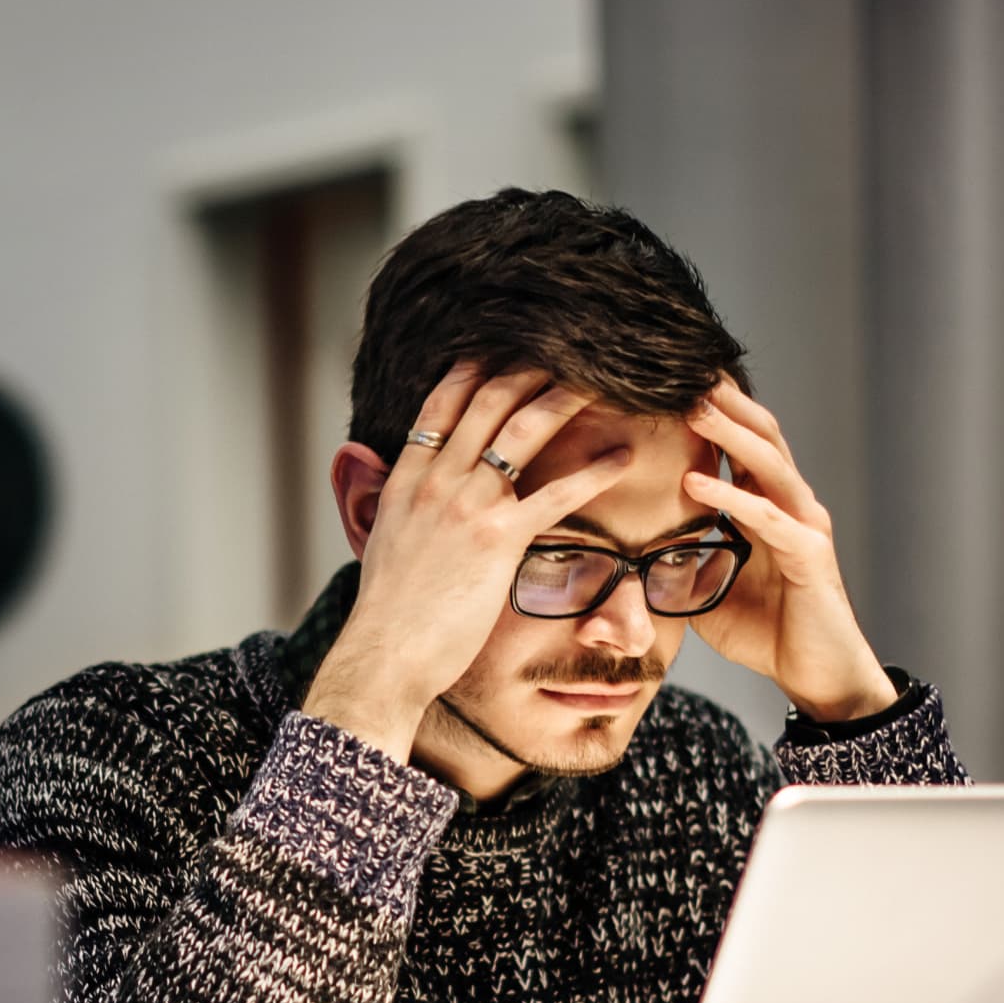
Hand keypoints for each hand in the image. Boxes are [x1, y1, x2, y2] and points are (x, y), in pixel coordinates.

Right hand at [304, 366, 635, 761]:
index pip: (440, 405)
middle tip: (565, 349)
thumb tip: (391, 495)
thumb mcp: (380, 545)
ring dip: (563, 399)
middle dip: (528, 368)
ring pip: (522, 432)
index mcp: (405, 480)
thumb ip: (391, 508)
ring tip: (601, 381)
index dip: (473, 370)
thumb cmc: (387, 613)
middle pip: (487, 402)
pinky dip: (593, 472)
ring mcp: (467, 506)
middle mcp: (436, 481)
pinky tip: (622, 460)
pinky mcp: (498, 540)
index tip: (501, 348)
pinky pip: (556, 495)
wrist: (383, 654)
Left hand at [681, 379, 898, 721]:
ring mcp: (804, 527)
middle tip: (684, 369)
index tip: (671, 382)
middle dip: (724, 402)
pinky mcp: (810, 557)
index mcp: (768, 506)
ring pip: (769, 464)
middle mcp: (791, 506)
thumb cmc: (767, 632)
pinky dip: (731, 497)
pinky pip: (767, 518)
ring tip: (692, 406)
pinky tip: (695, 481)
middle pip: (761, 436)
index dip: (714, 413)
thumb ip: (679, 559)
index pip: (742, 444)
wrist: (817, 676)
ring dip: (729, 432)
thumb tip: (626, 549)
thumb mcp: (707, 588)